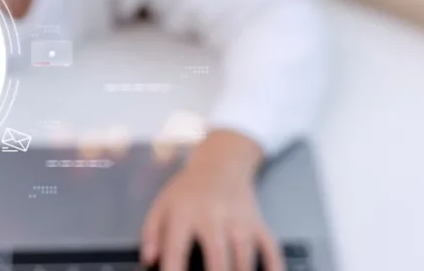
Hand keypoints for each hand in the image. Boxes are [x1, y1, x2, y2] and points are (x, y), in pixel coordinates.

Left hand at [141, 131, 283, 270]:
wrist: (222, 163)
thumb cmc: (188, 190)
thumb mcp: (162, 204)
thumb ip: (150, 233)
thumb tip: (149, 260)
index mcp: (185, 213)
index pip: (175, 250)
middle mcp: (214, 216)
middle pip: (216, 256)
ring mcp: (240, 220)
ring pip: (245, 255)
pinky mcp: (258, 224)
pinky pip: (270, 249)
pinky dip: (274, 267)